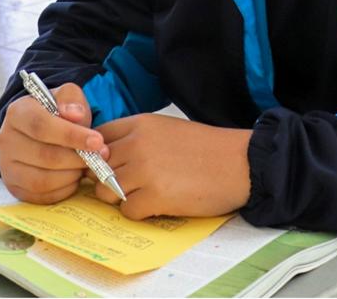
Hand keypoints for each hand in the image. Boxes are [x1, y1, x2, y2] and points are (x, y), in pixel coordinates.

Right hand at [0, 82, 108, 204]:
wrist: (39, 131)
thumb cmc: (56, 113)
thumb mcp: (66, 96)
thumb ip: (72, 99)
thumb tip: (75, 115)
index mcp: (17, 113)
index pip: (42, 126)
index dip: (71, 136)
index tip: (97, 141)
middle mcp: (6, 140)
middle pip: (44, 156)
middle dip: (77, 159)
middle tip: (99, 158)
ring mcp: (7, 166)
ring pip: (42, 180)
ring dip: (71, 175)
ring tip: (85, 166)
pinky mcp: (14, 187)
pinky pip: (42, 196)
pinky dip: (63, 189)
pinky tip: (74, 177)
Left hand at [92, 114, 251, 219]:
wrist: (239, 163)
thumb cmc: (206, 148)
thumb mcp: (167, 129)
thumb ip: (136, 138)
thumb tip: (106, 157)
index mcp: (141, 124)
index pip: (98, 137)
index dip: (98, 154)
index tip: (108, 165)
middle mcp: (137, 144)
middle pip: (97, 167)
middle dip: (108, 180)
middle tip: (132, 184)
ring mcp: (144, 170)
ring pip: (105, 191)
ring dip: (121, 198)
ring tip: (146, 194)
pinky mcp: (155, 196)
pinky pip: (126, 211)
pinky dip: (139, 212)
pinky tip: (159, 204)